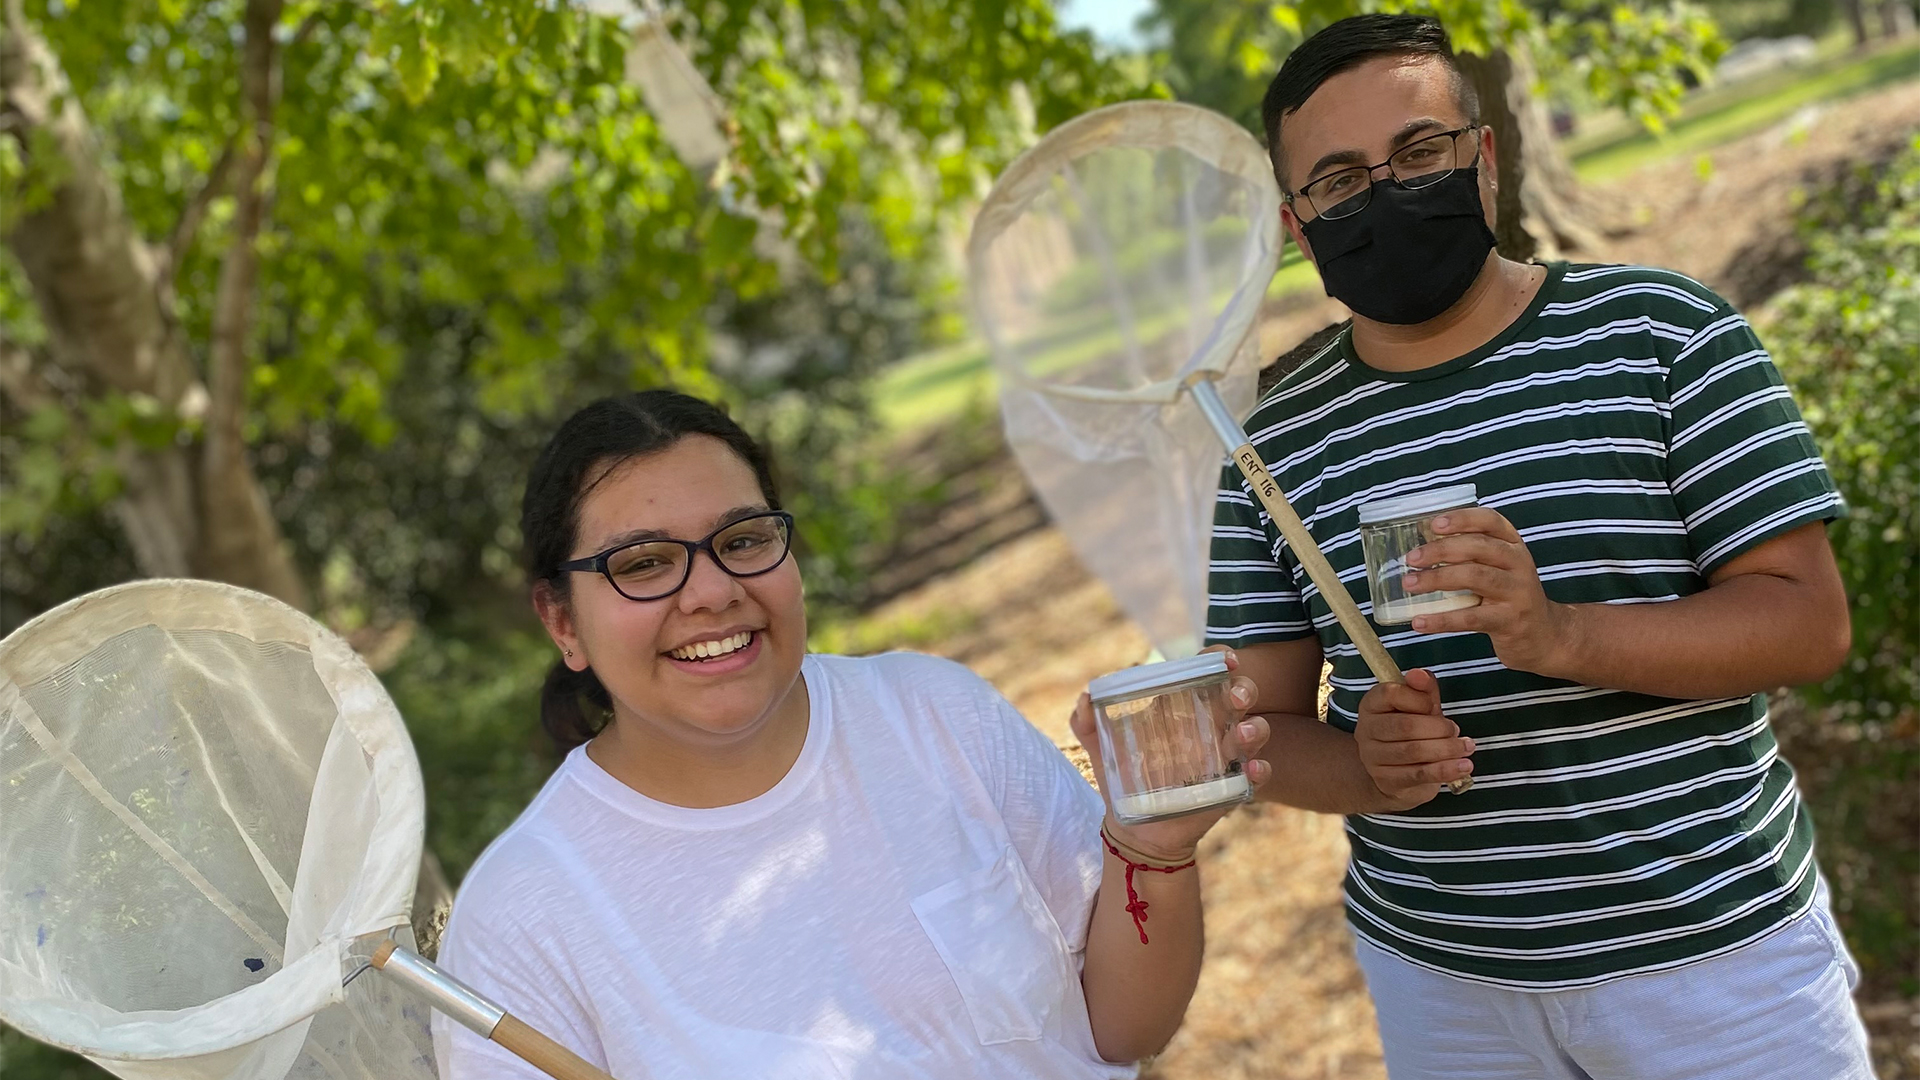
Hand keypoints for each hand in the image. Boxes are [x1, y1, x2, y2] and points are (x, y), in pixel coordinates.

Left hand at [1069, 647, 1271, 862]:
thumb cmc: (1121, 778)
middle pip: (1240, 695)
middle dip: (1244, 689)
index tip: (1224, 660)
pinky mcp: (1232, 786)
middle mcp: (1209, 726)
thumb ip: (1086, 722)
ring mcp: (1224, 756)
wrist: (1132, 829)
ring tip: (1242, 734)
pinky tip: (1252, 770)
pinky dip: (1261, 770)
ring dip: (1256, 728)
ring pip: (1254, 731)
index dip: (1220, 660)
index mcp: (1181, 708)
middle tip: (1235, 698)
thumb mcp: (1100, 748)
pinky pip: (1257, 774)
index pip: (1208, 673)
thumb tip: (1085, 698)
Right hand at [1354, 668, 1474, 811]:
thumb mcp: (1419, 708)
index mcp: (1371, 704)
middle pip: (1405, 725)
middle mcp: (1366, 730)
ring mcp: (1373, 758)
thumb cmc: (1411, 733)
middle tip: (1456, 730)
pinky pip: (1419, 774)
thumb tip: (1420, 674)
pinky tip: (1463, 766)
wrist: (1395, 773)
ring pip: (1414, 751)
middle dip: (1439, 728)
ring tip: (1466, 747)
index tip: (1433, 706)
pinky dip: (1445, 770)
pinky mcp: (1386, 780)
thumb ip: (1423, 690)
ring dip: (1446, 749)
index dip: (1418, 699)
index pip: (1391, 694)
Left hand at [1403, 507, 1576, 676]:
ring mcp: (1517, 592)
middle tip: (1411, 558)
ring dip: (1437, 579)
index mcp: (1513, 545)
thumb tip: (1421, 546)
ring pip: (1475, 577)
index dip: (1462, 519)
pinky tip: (1419, 621)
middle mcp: (1519, 564)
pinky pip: (1471, 617)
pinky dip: (1442, 619)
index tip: (1434, 524)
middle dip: (1441, 550)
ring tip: (1409, 583)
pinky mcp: (1509, 620)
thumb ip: (1471, 554)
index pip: (1491, 521)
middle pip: (1479, 547)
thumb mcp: (1499, 568)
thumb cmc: (1509, 595)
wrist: (1544, 634)